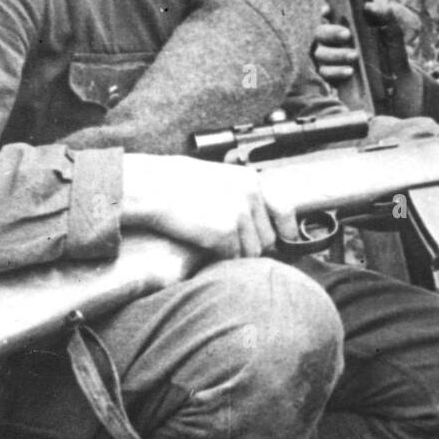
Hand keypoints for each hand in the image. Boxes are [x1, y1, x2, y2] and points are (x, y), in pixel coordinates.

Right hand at [122, 153, 296, 258]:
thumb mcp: (219, 179)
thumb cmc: (177, 184)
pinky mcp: (224, 233)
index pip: (284, 211)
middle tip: (230, 245)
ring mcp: (239, 215)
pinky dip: (220, 259)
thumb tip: (255, 222)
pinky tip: (204, 248)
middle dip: (251, 246)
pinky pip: (232, 258)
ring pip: (251, 252)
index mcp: (250, 181)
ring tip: (213, 244)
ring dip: (234, 255)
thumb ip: (241, 196)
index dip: (286, 231)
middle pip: (267, 238)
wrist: (152, 186)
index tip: (286, 242)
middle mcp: (250, 197)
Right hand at [312, 0, 422, 114]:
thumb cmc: (393, 54)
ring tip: (355, 56)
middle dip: (331, 32)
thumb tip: (369, 6)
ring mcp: (332, 59)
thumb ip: (386, 18)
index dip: (324, 10)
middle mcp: (335, 41)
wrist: (399, 85)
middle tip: (348, 35)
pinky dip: (336, 71)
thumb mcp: (394, 35)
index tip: (327, 10)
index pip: (329, 14)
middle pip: (320, 32)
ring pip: (320, 53)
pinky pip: (325, 72)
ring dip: (336, 53)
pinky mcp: (333, 77)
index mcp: (347, 25)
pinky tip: (350, 71)